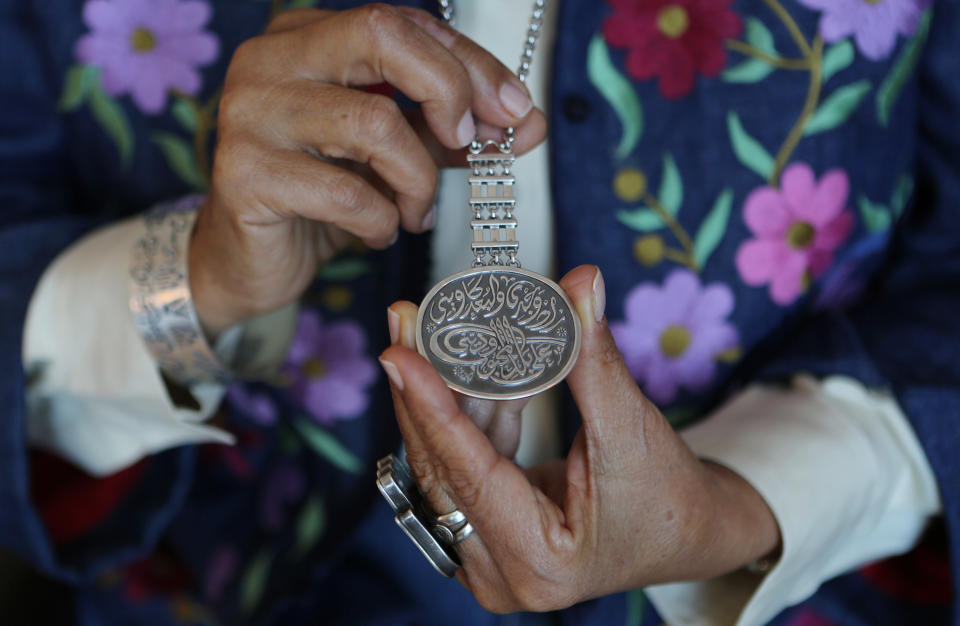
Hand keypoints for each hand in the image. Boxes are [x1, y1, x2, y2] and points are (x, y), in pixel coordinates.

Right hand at [189, 5, 546, 334]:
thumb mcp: (396, 156)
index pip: (403, 23)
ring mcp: (252, 112)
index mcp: (307, 37)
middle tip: (470, 143)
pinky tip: (378, 231)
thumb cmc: (322, 196)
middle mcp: (272, 59)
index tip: (516, 111)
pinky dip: (380, 220)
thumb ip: (453, 133)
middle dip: (447, 89)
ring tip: (416, 211)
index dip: (471, 62)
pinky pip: (345, 192)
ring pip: (372, 123)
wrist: (250, 259)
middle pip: (380, 35)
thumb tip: (529, 124)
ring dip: (417, 179)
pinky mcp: (245, 173)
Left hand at [379, 266, 779, 611]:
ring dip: (442, 396)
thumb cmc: (667, 496)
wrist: (689, 534)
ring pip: (445, 464)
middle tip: (404, 327)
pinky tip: (470, 369)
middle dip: (422, 391)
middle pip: (443, 468)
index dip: (432, 408)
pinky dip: (467, 415)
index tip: (399, 354)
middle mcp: (501, 573)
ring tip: (429, 334)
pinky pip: (463, 465)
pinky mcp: (488, 534)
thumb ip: (594, 358)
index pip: (469, 473)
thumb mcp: (632, 429)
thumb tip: (578, 284)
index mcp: (539, 562)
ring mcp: (489, 558)